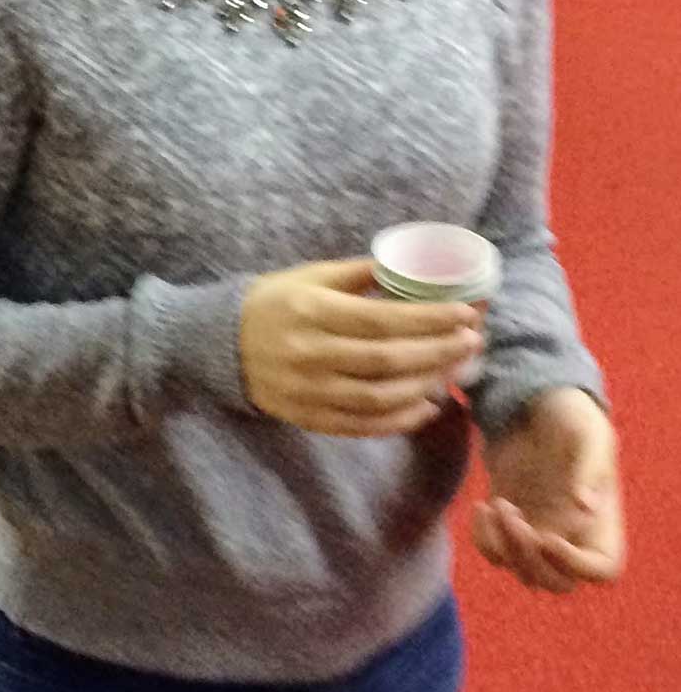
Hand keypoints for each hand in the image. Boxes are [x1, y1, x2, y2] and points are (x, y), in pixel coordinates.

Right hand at [239, 258, 478, 436]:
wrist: (217, 344)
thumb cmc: (271, 303)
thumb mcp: (309, 277)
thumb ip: (360, 274)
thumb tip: (417, 266)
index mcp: (311, 311)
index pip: (382, 319)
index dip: (429, 319)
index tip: (467, 313)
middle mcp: (309, 353)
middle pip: (387, 359)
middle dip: (438, 351)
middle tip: (472, 342)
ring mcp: (308, 390)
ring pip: (380, 396)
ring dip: (426, 385)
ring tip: (454, 371)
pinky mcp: (307, 417)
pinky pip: (362, 425)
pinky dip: (400, 420)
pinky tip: (427, 405)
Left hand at [475, 387, 623, 592]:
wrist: (534, 406)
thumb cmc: (571, 417)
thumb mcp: (588, 433)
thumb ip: (591, 468)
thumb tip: (586, 507)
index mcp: (603, 522)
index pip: (603, 569)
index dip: (575, 564)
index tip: (548, 536)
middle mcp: (574, 536)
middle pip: (557, 582)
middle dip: (530, 559)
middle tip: (513, 516)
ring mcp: (539, 534)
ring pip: (523, 573)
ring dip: (504, 548)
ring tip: (499, 503)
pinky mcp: (508, 526)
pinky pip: (495, 554)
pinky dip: (483, 539)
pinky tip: (482, 504)